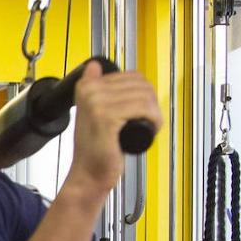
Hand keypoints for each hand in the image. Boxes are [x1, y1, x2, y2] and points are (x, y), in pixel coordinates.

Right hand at [67, 62, 162, 198]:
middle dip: (150, 103)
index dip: (141, 93)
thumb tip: (95, 66)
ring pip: (145, 96)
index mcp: (85, 86)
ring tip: (147, 126)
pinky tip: (149, 130)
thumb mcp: (90, 111)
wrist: (89, 173)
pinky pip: (144, 108)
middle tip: (146, 121)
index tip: (137, 110)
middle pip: (140, 84)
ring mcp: (97, 103)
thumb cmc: (94, 148)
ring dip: (154, 113)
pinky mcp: (107, 117)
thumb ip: (92, 87)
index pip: (131, 76)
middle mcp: (89, 91)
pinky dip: (154, 120)